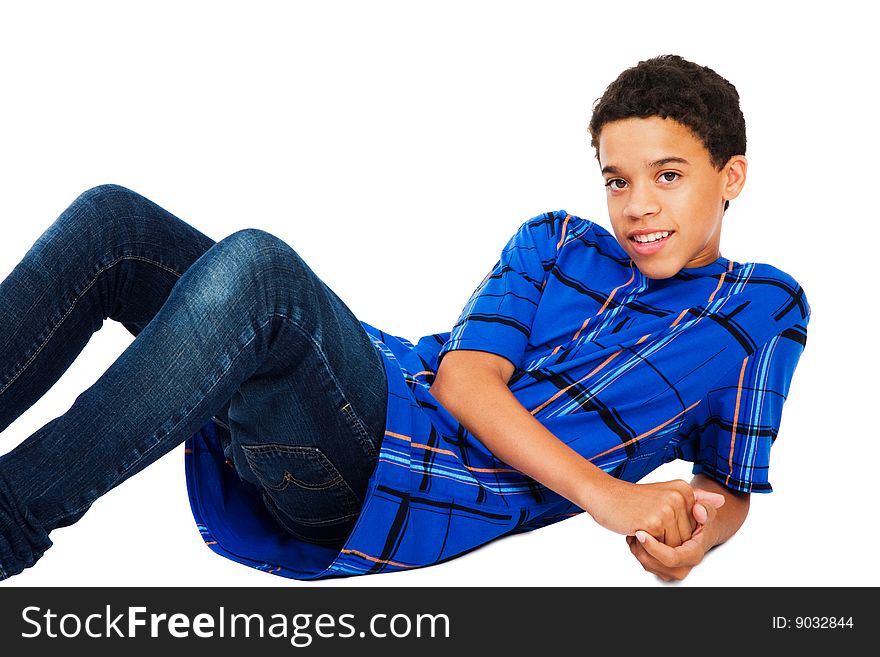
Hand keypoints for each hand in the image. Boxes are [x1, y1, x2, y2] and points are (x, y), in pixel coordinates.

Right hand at [588, 478, 723, 547]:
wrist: (602, 496)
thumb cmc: (631, 499)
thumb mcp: (666, 494)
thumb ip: (696, 498)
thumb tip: (722, 501)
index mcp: (684, 490)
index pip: (693, 527)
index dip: (673, 531)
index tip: (656, 520)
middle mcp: (679, 496)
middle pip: (686, 538)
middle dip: (664, 539)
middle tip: (645, 525)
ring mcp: (668, 508)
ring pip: (676, 546)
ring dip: (656, 545)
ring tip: (640, 527)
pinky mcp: (655, 521)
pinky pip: (662, 549)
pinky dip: (646, 546)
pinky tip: (635, 531)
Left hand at [626, 493, 722, 580]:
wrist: (701, 530)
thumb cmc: (701, 520)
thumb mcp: (706, 510)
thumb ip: (704, 508)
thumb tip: (698, 510)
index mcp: (695, 552)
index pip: (671, 557)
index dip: (653, 547)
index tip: (640, 533)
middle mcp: (685, 565)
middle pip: (655, 563)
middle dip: (641, 547)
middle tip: (634, 529)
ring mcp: (675, 570)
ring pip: (648, 565)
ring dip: (637, 548)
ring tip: (635, 531)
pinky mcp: (665, 570)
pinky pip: (646, 564)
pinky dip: (638, 551)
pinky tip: (638, 537)